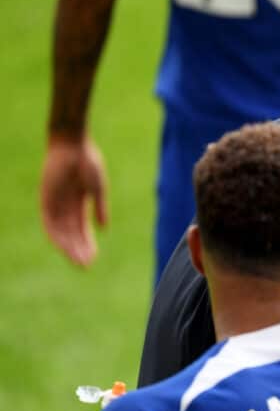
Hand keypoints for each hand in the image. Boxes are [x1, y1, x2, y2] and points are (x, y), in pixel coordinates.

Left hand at [41, 135, 108, 265]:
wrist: (72, 144)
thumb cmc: (88, 161)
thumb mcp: (97, 188)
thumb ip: (100, 207)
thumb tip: (103, 228)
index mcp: (79, 203)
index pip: (82, 229)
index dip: (88, 244)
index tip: (93, 259)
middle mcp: (65, 207)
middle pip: (71, 235)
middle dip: (78, 250)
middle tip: (85, 266)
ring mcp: (55, 204)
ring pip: (60, 233)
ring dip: (68, 248)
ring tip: (78, 261)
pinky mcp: (46, 200)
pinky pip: (49, 224)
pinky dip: (57, 237)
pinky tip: (65, 247)